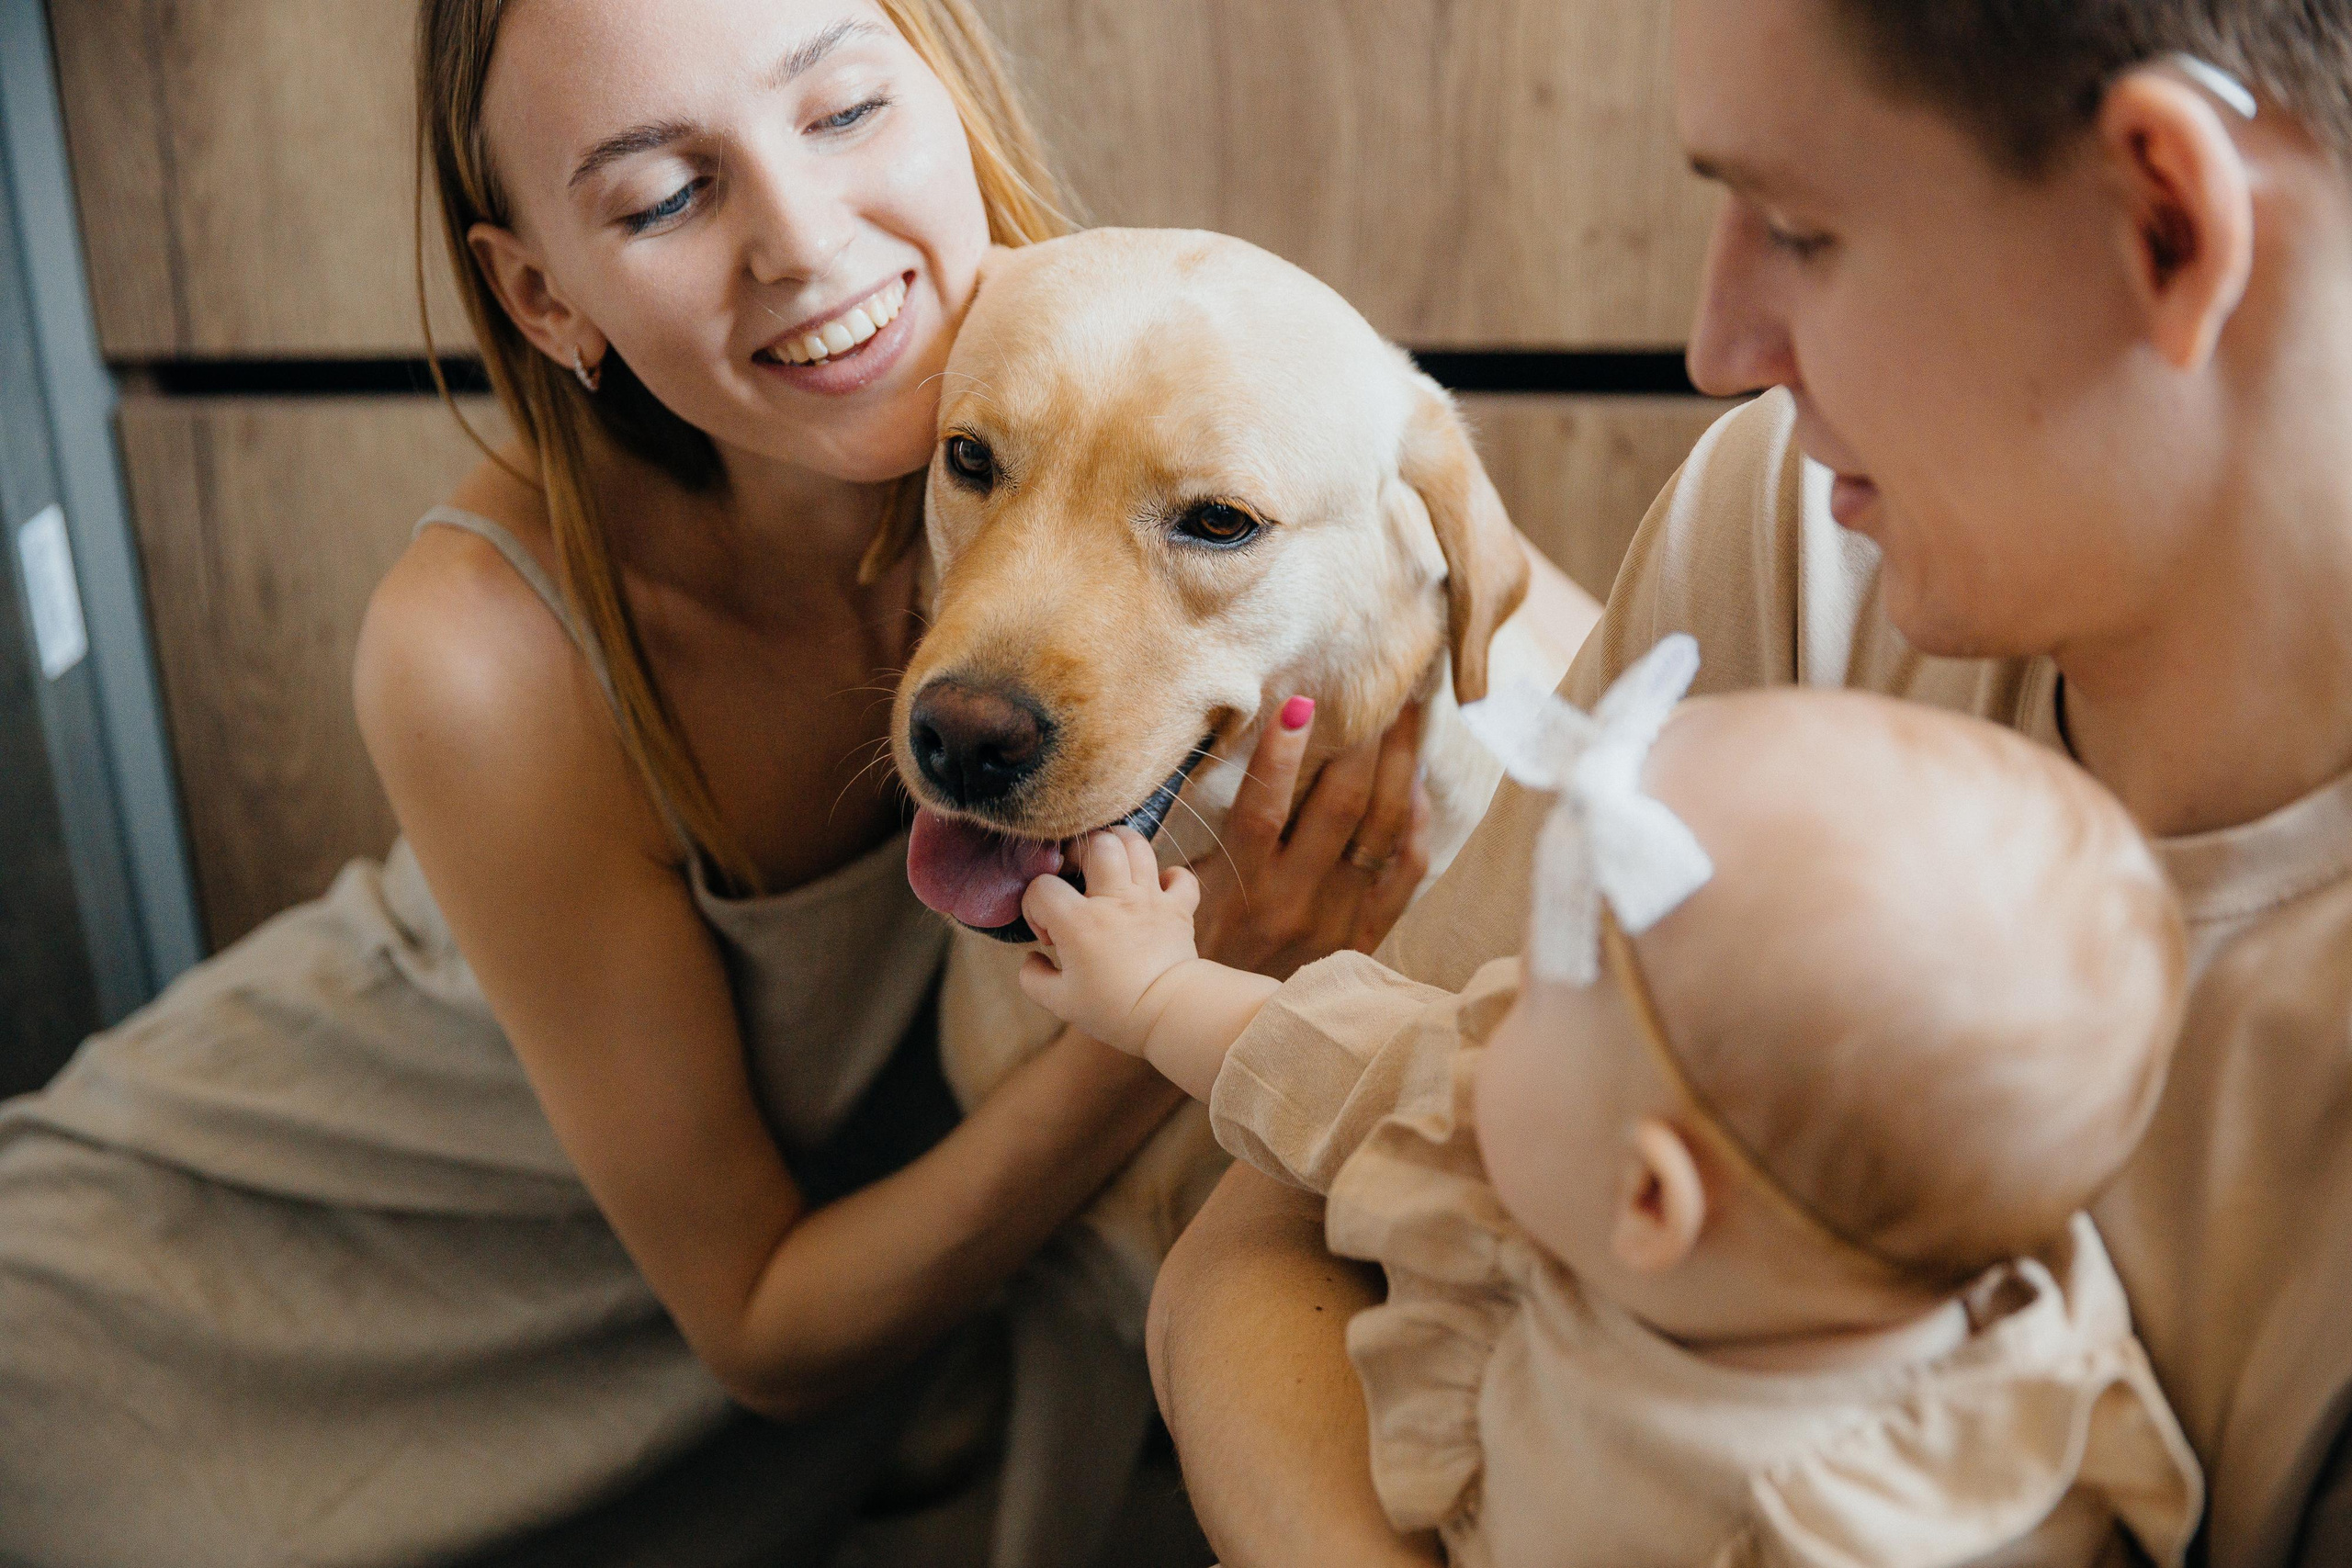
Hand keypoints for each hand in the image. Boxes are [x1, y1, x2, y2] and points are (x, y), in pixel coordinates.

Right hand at [1019, 828, 1202, 1055]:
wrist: (1169, 1015)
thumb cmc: (1112, 1011)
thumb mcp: (1059, 1002)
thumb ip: (1033, 978)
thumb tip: (1031, 958)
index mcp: (1080, 922)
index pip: (1041, 887)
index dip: (1034, 906)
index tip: (1049, 935)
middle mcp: (1115, 900)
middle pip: (1097, 843)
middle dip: (1079, 852)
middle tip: (1076, 876)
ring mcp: (1150, 900)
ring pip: (1137, 845)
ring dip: (1120, 849)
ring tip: (1110, 868)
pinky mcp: (1178, 909)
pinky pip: (1180, 876)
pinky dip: (1169, 877)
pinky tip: (1155, 891)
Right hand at [1192, 699, 1431, 980]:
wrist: (1215, 1032)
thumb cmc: (1188, 948)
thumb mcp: (1178, 891)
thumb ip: (1192, 836)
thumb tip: (1200, 760)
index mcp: (1241, 885)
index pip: (1264, 805)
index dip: (1284, 750)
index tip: (1300, 700)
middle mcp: (1293, 900)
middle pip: (1341, 806)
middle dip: (1364, 741)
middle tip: (1382, 689)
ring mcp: (1336, 920)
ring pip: (1381, 831)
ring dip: (1400, 768)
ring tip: (1410, 719)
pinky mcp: (1365, 938)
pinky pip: (1404, 875)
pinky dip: (1415, 827)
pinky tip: (1418, 787)